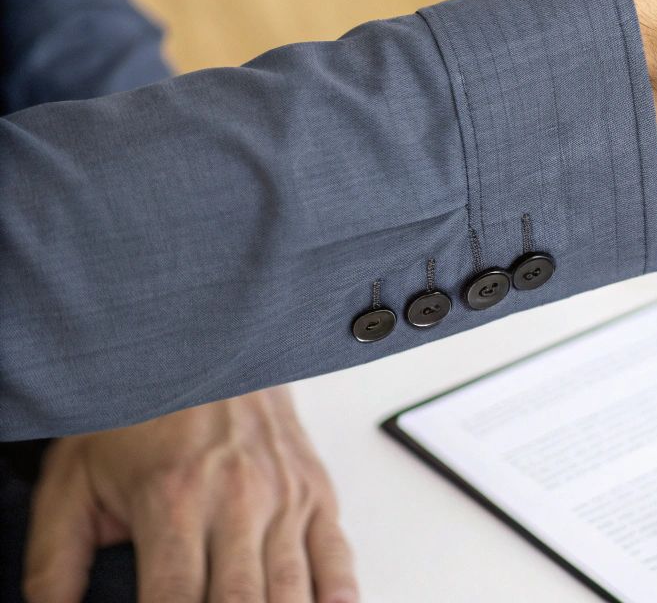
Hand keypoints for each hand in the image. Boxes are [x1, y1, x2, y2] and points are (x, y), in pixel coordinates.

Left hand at [22, 387, 355, 602]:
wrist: (203, 341)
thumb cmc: (138, 413)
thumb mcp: (73, 481)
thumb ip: (54, 563)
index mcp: (173, 499)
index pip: (174, 600)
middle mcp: (238, 498)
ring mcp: (285, 495)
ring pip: (292, 588)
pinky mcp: (315, 491)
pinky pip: (337, 555)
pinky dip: (339, 595)